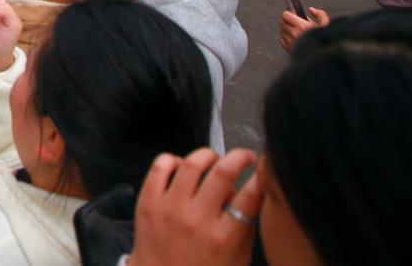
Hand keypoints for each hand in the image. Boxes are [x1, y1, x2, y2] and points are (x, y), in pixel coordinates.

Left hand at [130, 148, 262, 265]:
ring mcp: (170, 209)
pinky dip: (174, 160)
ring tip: (213, 160)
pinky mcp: (148, 203)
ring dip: (207, 155)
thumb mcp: (237, 260)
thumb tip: (253, 195)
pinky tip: (181, 167)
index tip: (264, 169)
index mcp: (223, 237)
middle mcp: (197, 220)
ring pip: (192, 163)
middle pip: (223, 172)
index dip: (262, 176)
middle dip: (240, 156)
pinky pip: (161, 166)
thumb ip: (246, 228)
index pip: (250, 195)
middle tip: (244, 156)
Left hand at [278, 7, 328, 51]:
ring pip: (282, 31)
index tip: (293, 14)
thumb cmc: (327, 41)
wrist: (325, 58)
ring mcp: (290, 42)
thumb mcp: (327, 25)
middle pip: (282, 22)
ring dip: (286, 29)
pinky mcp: (289, 50)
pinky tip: (293, 38)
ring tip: (295, 30)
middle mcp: (294, 34)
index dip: (289, 13)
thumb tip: (311, 10)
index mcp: (302, 26)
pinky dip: (286, 38)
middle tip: (293, 21)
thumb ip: (320, 14)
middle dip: (286, 20)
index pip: (286, 15)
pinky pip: (282, 40)